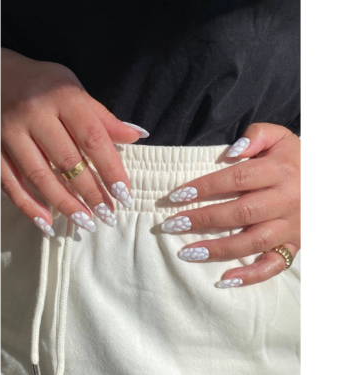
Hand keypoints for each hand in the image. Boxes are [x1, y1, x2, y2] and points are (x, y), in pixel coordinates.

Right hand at [0, 48, 147, 234]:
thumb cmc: (44, 84)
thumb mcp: (76, 91)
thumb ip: (104, 118)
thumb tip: (137, 135)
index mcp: (63, 97)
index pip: (93, 139)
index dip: (111, 170)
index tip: (124, 195)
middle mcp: (35, 114)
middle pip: (68, 162)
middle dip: (91, 193)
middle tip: (108, 215)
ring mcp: (9, 132)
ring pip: (39, 176)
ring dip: (64, 204)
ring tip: (86, 223)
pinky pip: (9, 182)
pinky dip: (28, 205)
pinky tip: (47, 223)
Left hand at [162, 123, 300, 287]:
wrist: (323, 181)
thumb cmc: (294, 158)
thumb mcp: (280, 136)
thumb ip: (256, 135)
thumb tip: (231, 152)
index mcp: (279, 172)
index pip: (236, 179)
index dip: (205, 187)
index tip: (177, 196)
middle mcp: (285, 201)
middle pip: (240, 213)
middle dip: (203, 220)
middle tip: (172, 225)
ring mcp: (290, 227)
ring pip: (252, 242)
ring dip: (218, 249)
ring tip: (187, 252)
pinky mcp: (293, 245)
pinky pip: (274, 265)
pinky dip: (251, 276)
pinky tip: (225, 279)